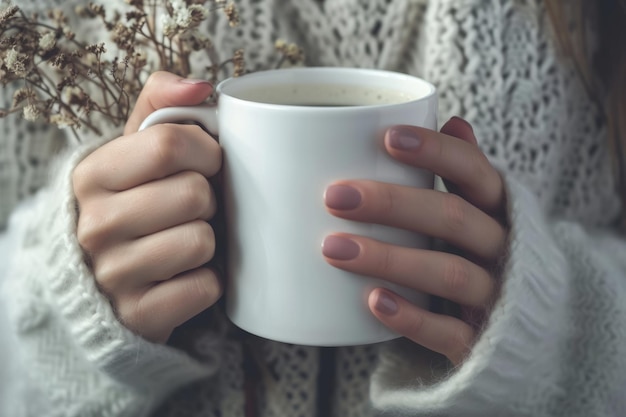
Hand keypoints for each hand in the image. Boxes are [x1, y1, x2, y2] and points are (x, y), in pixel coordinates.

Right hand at [73, 72, 222, 342]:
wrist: (103, 280)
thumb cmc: (132, 203)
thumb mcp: (132, 151)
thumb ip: (161, 106)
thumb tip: (200, 86)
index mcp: (92, 176)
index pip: (170, 145)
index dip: (206, 151)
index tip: (206, 162)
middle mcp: (94, 225)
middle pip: (193, 194)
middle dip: (207, 200)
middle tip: (192, 208)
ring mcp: (113, 275)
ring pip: (201, 241)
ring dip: (208, 240)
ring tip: (187, 239)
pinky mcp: (139, 314)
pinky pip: (205, 287)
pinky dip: (207, 280)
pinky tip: (186, 274)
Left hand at [322, 117, 506, 364]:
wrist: (528, 324)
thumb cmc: (484, 252)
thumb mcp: (482, 210)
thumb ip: (466, 172)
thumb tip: (454, 120)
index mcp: (499, 210)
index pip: (474, 171)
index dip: (436, 153)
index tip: (387, 138)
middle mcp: (503, 248)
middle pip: (453, 219)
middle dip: (392, 204)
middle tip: (335, 196)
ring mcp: (496, 297)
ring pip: (449, 274)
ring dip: (390, 259)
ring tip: (334, 249)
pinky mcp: (482, 341)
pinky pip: (450, 332)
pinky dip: (411, 317)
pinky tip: (372, 301)